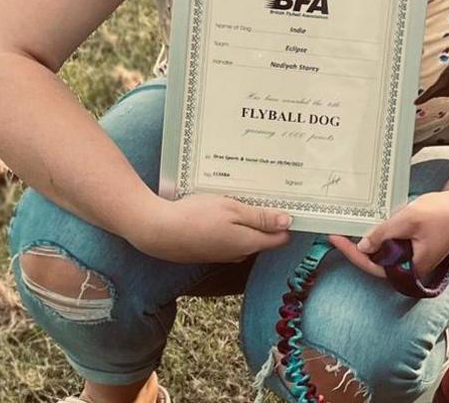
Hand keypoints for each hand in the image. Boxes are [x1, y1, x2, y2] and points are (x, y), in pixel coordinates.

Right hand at [124, 193, 292, 263]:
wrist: (156, 231)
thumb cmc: (195, 217)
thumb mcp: (232, 209)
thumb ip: (260, 217)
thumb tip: (288, 222)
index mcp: (249, 244)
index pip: (280, 238)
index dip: (288, 222)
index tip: (291, 203)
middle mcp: (238, 253)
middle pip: (263, 236)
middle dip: (267, 218)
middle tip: (268, 194)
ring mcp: (222, 254)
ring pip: (244, 236)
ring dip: (246, 220)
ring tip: (243, 196)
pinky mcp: (207, 251)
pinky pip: (227, 237)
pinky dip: (229, 224)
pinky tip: (220, 208)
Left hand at [328, 187, 448, 278]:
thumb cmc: (443, 213)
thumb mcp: (407, 220)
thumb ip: (382, 235)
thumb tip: (362, 247)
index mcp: (412, 268)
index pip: (374, 266)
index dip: (352, 253)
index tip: (335, 238)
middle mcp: (414, 267)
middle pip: (378, 262)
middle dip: (357, 249)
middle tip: (337, 232)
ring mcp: (417, 257)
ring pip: (386, 253)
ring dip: (369, 241)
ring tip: (350, 228)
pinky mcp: (420, 246)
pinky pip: (396, 245)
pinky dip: (383, 236)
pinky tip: (373, 223)